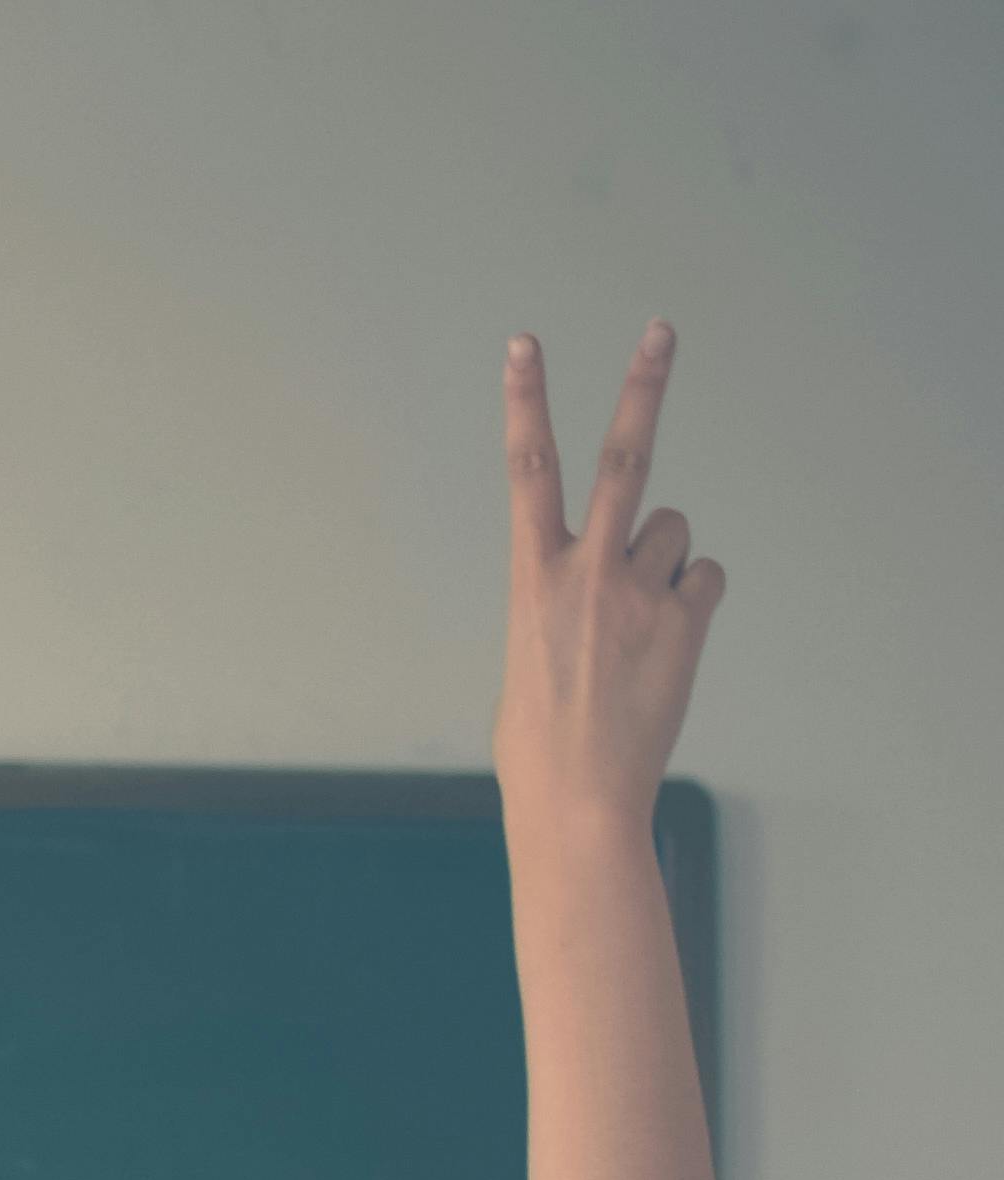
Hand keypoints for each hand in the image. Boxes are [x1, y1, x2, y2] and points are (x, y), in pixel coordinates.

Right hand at [497, 327, 721, 836]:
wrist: (577, 801)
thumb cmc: (538, 741)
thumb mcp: (528, 658)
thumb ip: (564, 601)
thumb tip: (618, 582)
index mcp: (531, 580)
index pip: (526, 472)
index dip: (524, 403)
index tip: (524, 347)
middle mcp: (587, 573)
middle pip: (622, 459)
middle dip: (642, 388)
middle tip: (662, 330)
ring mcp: (641, 595)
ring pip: (674, 532)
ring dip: (663, 561)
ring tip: (637, 621)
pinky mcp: (685, 623)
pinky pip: (703, 581)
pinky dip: (691, 602)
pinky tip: (666, 645)